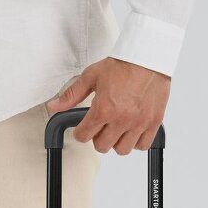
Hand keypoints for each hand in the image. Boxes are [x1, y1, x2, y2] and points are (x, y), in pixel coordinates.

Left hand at [45, 57, 169, 153]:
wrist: (146, 57)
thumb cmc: (121, 65)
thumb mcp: (90, 77)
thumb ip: (71, 95)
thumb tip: (54, 106)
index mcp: (104, 109)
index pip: (84, 136)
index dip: (80, 132)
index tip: (83, 128)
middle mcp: (121, 119)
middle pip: (102, 146)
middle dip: (97, 137)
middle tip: (100, 126)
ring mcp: (139, 122)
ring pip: (122, 150)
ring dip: (116, 142)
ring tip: (116, 129)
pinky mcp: (153, 122)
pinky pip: (143, 145)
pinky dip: (136, 141)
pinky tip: (131, 130)